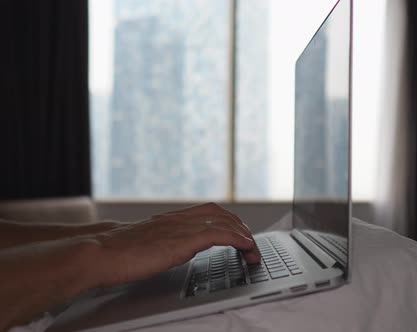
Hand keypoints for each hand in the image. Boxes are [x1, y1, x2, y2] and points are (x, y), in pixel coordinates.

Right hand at [92, 203, 260, 286]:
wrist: (98, 253)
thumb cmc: (113, 253)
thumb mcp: (143, 244)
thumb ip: (157, 243)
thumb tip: (164, 250)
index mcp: (168, 219)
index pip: (206, 211)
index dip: (226, 219)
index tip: (237, 231)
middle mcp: (178, 219)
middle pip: (219, 213)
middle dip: (239, 226)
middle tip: (250, 243)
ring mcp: (181, 228)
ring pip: (224, 222)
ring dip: (244, 236)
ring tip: (253, 251)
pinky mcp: (183, 241)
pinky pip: (220, 235)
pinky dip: (238, 239)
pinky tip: (246, 248)